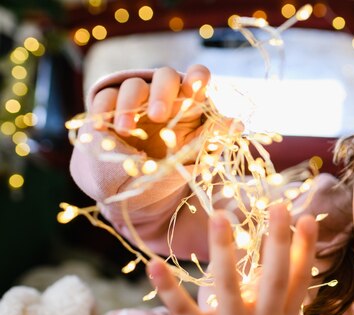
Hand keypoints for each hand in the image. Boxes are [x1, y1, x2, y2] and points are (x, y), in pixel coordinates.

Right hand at [90, 64, 239, 158]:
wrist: (131, 190)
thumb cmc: (167, 170)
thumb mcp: (191, 157)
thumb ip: (211, 140)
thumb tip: (238, 124)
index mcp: (188, 104)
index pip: (197, 77)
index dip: (197, 77)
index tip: (195, 87)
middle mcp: (162, 97)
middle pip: (164, 76)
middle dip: (162, 93)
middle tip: (158, 116)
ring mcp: (135, 101)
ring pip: (133, 85)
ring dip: (130, 104)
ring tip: (127, 132)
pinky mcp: (108, 108)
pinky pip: (104, 98)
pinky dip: (105, 109)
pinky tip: (104, 126)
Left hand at [147, 204, 317, 314]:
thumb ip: (286, 285)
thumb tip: (296, 239)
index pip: (300, 280)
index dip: (306, 250)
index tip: (307, 218)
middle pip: (274, 281)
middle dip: (278, 243)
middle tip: (279, 207)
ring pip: (228, 289)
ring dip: (223, 251)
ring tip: (220, 216)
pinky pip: (183, 312)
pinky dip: (169, 289)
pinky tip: (154, 264)